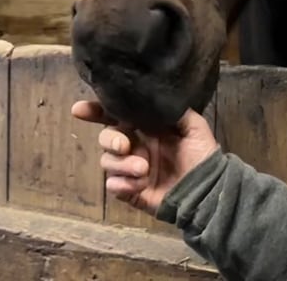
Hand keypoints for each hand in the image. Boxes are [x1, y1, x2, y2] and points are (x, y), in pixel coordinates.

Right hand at [70, 100, 219, 215]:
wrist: (206, 189)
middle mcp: (134, 145)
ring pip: (107, 162)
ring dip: (123, 165)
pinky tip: (140, 185)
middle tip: (125, 145)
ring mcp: (129, 169)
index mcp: (146, 127)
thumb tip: (153, 95)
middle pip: (106, 137)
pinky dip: (124, 184)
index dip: (96, 111)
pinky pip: (113, 185)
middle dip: (111, 140)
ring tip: (144, 169)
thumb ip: (174, 110)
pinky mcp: (128, 190)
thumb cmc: (202, 155)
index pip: (115, 116)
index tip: (80, 110)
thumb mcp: (193, 126)